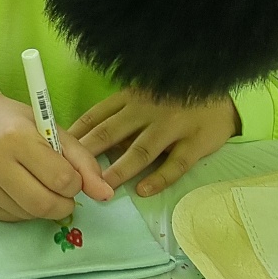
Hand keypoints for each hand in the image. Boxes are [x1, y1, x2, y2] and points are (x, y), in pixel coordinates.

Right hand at [0, 81, 111, 222]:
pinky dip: (24, 210)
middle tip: (63, 193)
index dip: (75, 183)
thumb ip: (83, 162)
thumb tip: (105, 194)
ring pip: (27, 214)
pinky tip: (20, 190)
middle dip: (63, 205)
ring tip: (38, 185)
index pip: (60, 178)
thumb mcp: (53, 130)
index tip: (71, 176)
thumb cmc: (16, 123)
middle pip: (43, 204)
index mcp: (17, 137)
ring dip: (43, 208)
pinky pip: (11, 218)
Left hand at [70, 89, 239, 196]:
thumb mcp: (142, 98)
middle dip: (89, 155)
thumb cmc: (174, 98)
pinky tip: (143, 190)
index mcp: (131, 98)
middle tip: (70, 176)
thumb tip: (86, 147)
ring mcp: (173, 125)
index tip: (55, 153)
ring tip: (103, 187)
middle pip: (112, 133)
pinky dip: (159, 177)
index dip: (75, 136)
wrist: (222, 88)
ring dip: (120, 168)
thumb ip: (119, 119)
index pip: (96, 117)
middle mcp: (148, 110)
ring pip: (141, 149)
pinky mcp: (197, 140)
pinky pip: (176, 162)